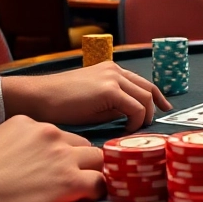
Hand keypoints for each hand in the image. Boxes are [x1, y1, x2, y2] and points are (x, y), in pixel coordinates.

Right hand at [1, 61, 171, 130]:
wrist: (39, 97)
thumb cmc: (61, 104)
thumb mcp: (94, 102)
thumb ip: (114, 105)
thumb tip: (131, 118)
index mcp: (111, 70)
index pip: (142, 82)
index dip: (156, 97)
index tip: (163, 109)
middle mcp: (115, 70)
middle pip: (148, 89)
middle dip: (156, 108)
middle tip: (154, 125)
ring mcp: (113, 78)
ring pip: (145, 98)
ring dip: (144, 117)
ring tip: (133, 131)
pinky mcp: (109, 90)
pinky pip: (135, 108)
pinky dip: (135, 121)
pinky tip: (124, 131)